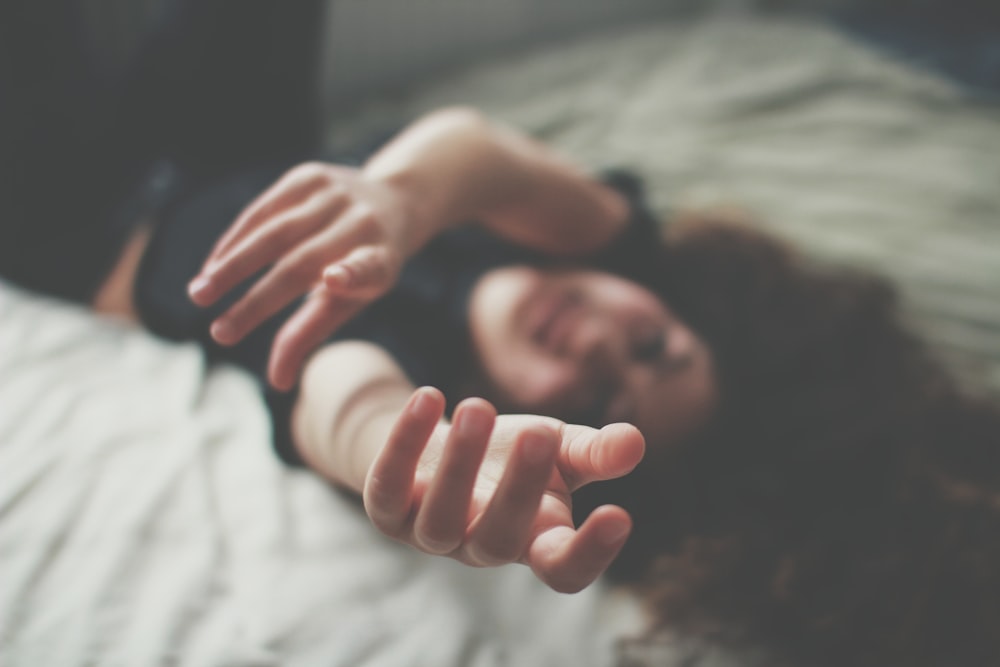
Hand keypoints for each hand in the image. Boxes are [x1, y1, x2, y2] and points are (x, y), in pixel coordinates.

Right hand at [187, 163, 419, 389]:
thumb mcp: (350, 300)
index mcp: (382, 259)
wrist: (391, 200)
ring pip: (274, 231)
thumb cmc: (362, 268)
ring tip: (200, 293)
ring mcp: (335, 195)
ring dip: (232, 264)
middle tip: (218, 331)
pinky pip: (262, 210)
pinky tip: (213, 265)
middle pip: (302, 261)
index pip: (369, 268)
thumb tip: (277, 381)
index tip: (333, 281)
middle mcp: (362, 224)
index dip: (352, 275)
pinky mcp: (309, 175)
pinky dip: (234, 239)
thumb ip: (312, 333)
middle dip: (256, 299)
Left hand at [363, 387, 645, 592]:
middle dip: (520, 488)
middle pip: (500, 541)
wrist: (439, 446)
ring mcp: (429, 534)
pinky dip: (404, 442)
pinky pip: (387, 484)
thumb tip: (634, 442)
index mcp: (533, 540)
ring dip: (460, 463)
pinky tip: (428, 396)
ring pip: (441, 519)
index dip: (589, 554)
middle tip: (539, 433)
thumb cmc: (510, 454)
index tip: (617, 515)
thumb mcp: (558, 447)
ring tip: (478, 406)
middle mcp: (480, 547)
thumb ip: (594, 450)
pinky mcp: (386, 507)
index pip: (564, 570)